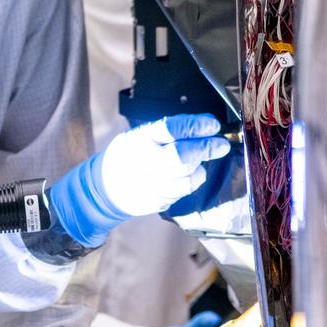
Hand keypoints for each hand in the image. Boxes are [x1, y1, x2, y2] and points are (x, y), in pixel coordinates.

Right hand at [101, 114, 230, 215]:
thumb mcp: (140, 135)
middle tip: (222, 144)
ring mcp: (149, 185)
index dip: (194, 126)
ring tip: (200, 160)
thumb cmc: (128, 155)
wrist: (104, 188)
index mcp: (139, 139)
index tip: (213, 124)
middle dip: (205, 149)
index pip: (170, 129)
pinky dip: (191, 182)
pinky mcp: (156, 201)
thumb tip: (204, 125)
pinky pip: (182, 192)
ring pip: (186, 177)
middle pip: (181, 156)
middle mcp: (143, 162)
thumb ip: (169, 131)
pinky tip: (189, 175)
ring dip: (199, 168)